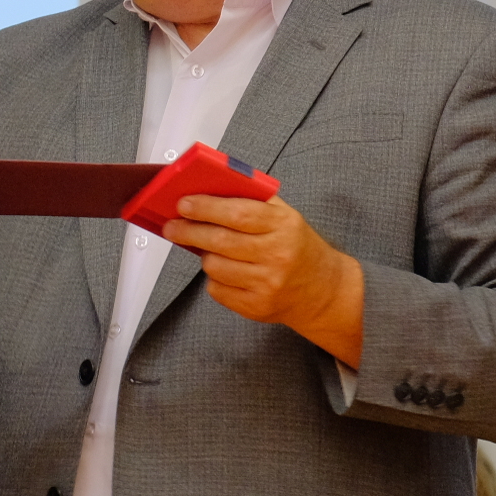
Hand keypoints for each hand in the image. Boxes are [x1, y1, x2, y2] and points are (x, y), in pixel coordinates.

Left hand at [161, 193, 363, 364]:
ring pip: (215, 267)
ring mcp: (267, 284)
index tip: (184, 204)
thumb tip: (209, 189)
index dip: (206, 207)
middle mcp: (278, 255)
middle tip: (172, 226)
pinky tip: (227, 272)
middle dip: (189, 231)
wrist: (322, 290)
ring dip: (205, 256)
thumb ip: (252, 200)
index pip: (238, 213)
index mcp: (284, 226)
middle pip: (221, 241)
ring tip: (211, 250)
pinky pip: (217, 290)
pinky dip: (215, 279)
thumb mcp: (285, 216)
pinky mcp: (257, 307)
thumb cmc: (297, 246)